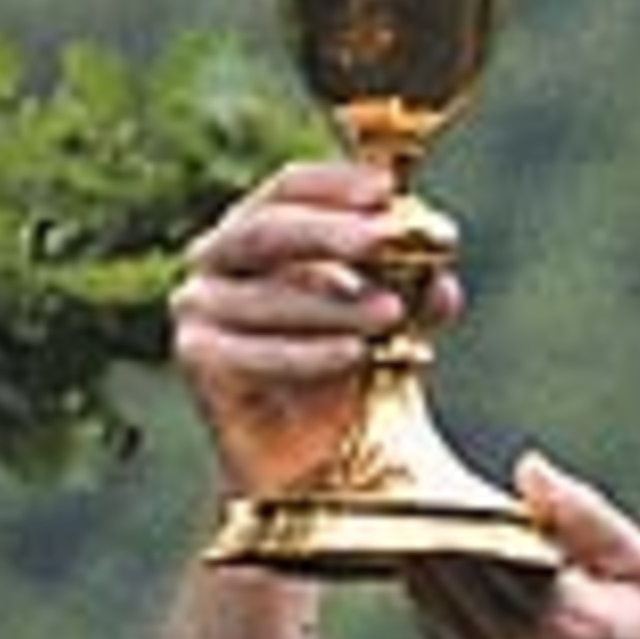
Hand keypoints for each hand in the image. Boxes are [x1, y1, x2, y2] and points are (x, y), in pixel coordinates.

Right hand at [169, 160, 464, 494]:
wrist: (316, 455)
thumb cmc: (350, 369)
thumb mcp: (393, 321)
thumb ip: (415, 295)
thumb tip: (442, 282)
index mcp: (261, 229)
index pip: (288, 187)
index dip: (335, 183)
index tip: (386, 189)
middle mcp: (218, 258)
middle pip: (265, 230)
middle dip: (329, 232)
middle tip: (383, 237)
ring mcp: (199, 306)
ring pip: (265, 295)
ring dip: (333, 304)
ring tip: (391, 313)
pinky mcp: (197, 358)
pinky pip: (252, 351)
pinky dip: (308, 353)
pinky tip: (354, 354)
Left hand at [405, 455, 639, 638]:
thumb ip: (586, 515)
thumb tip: (527, 468)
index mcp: (565, 616)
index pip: (485, 543)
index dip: (461, 508)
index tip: (452, 482)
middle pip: (444, 571)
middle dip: (434, 530)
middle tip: (426, 495)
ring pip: (427, 605)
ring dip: (425, 566)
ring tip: (431, 531)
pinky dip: (436, 608)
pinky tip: (452, 585)